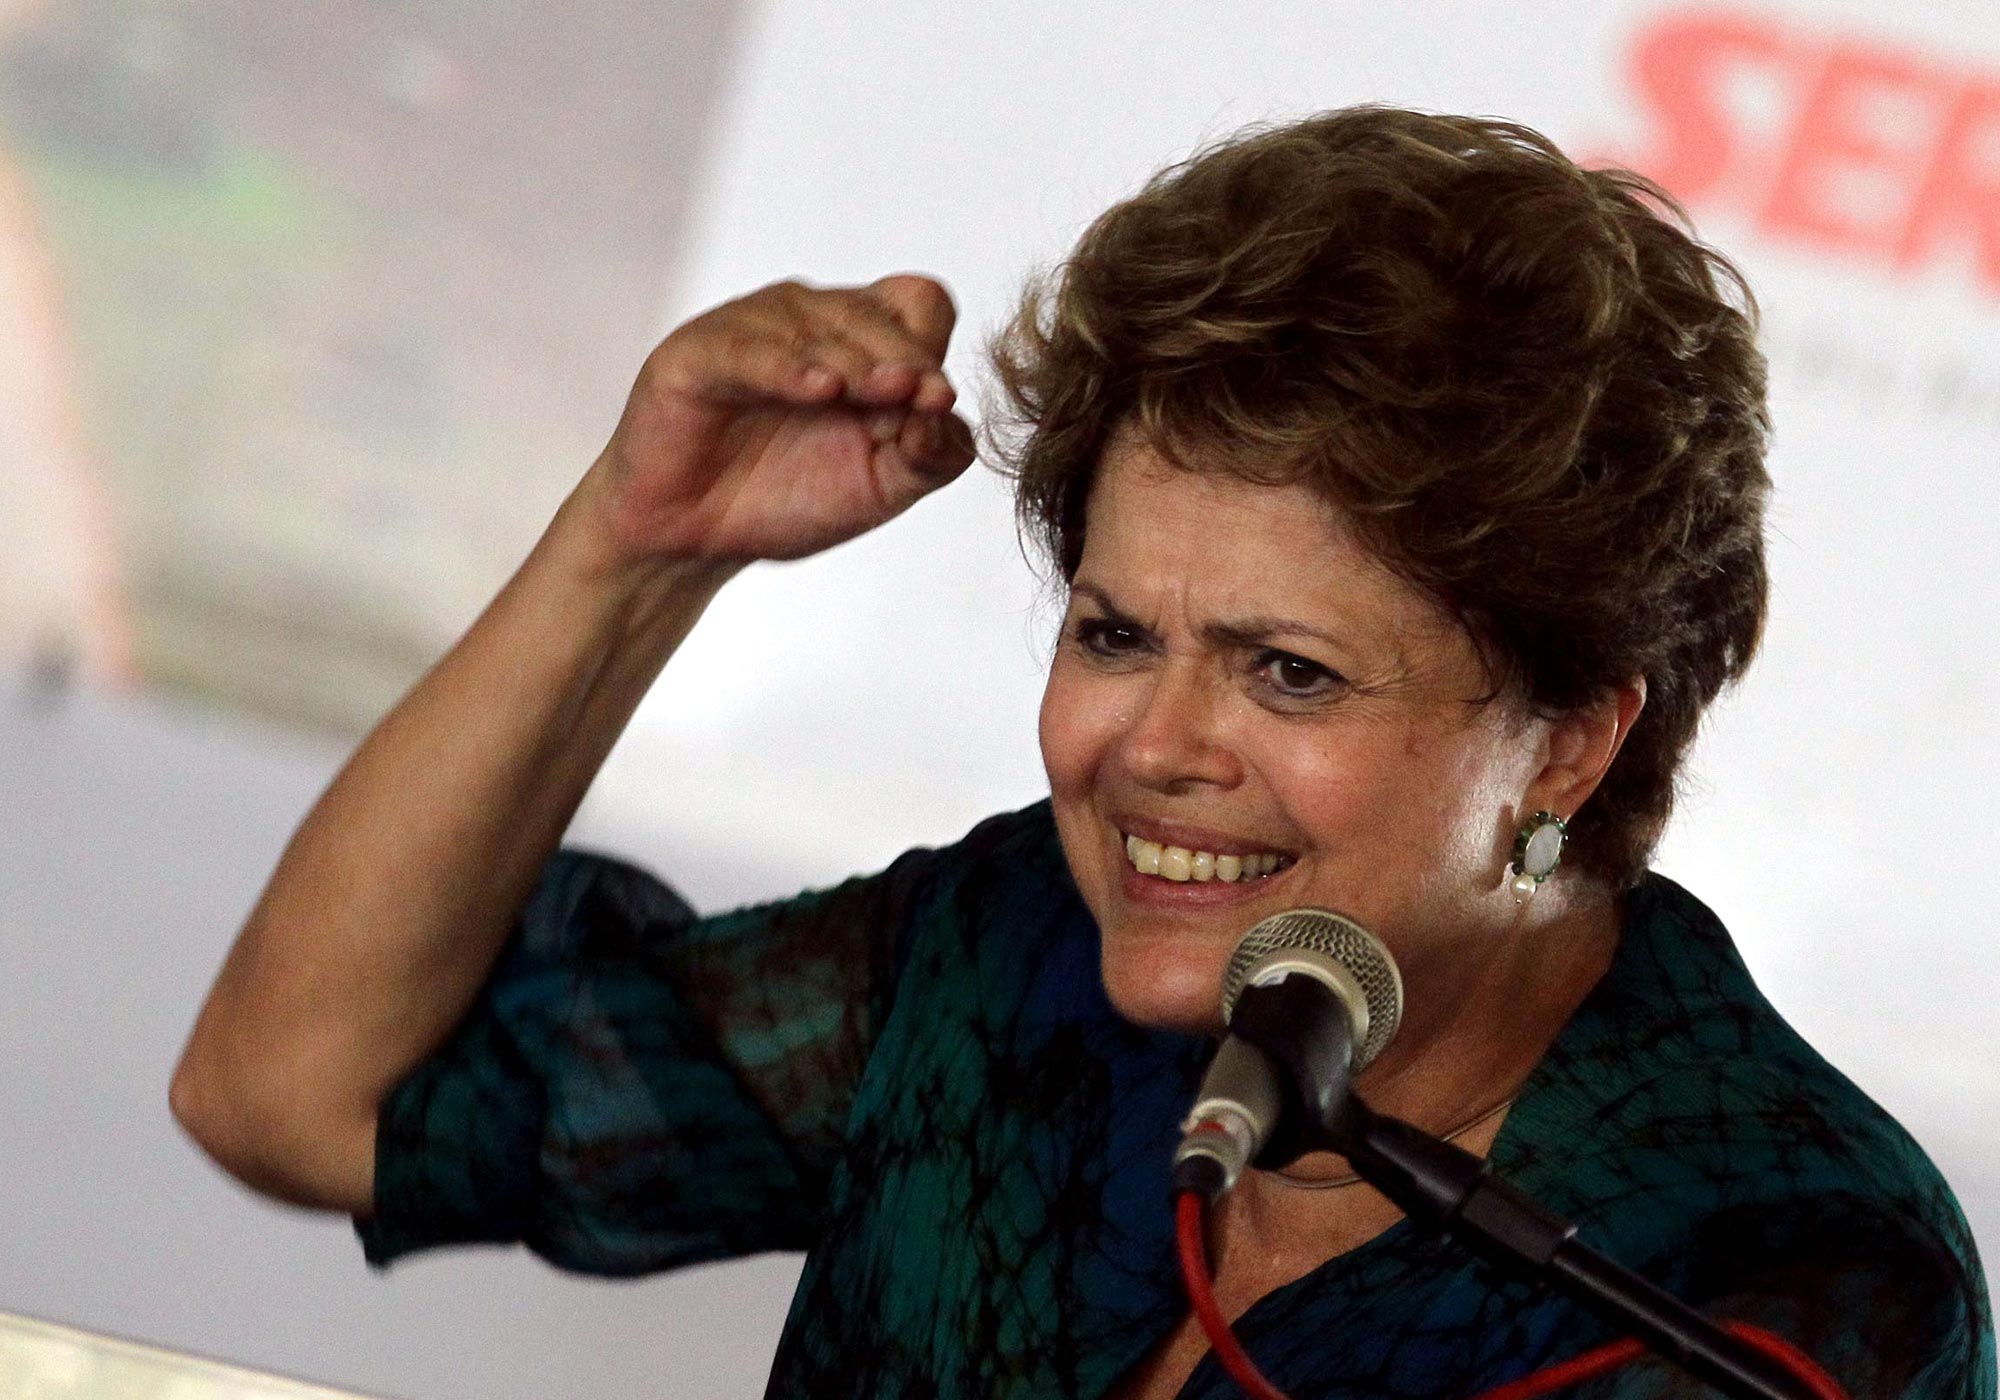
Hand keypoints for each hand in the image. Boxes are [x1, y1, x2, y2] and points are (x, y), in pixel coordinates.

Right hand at [582, 274, 975, 566]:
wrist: (695, 540)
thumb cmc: (789, 500)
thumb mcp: (883, 487)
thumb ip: (932, 457)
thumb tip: (949, 418)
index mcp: (864, 343)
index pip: (918, 305)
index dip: (931, 349)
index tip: (937, 402)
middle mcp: (812, 322)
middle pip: (875, 311)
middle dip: (902, 356)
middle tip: (918, 396)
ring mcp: (754, 329)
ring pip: (815, 322)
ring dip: (853, 360)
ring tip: (874, 392)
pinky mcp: (699, 351)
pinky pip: (747, 348)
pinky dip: (786, 367)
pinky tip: (816, 389)